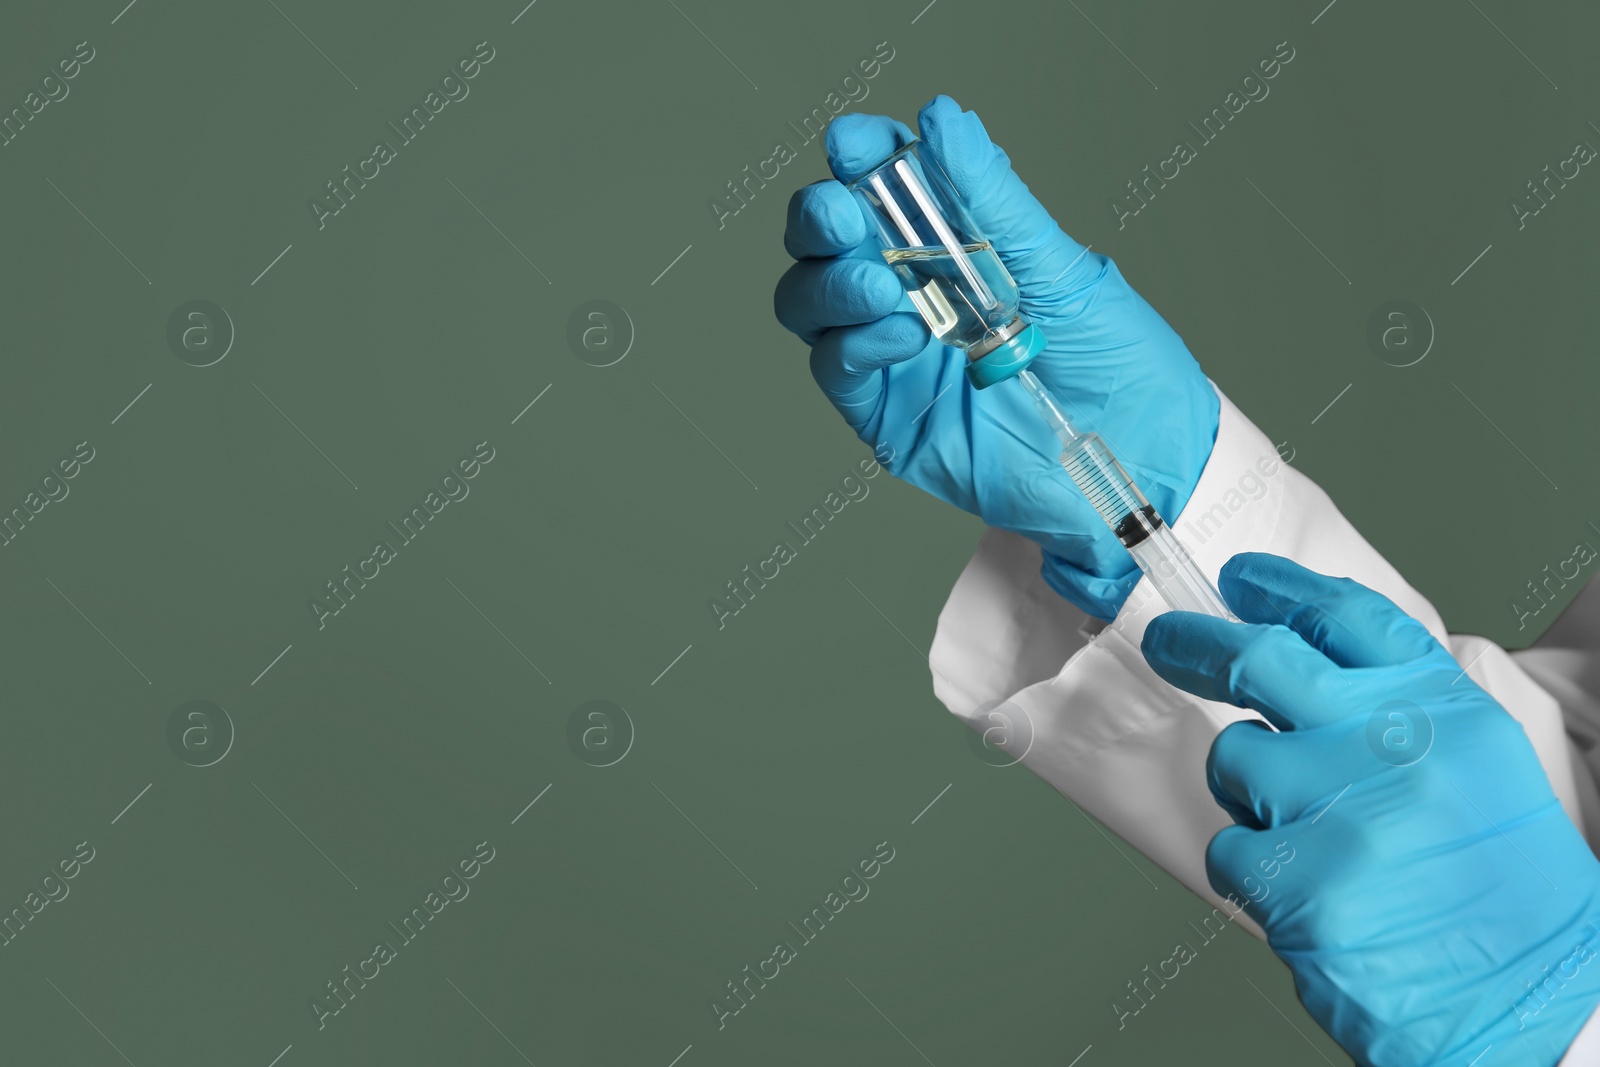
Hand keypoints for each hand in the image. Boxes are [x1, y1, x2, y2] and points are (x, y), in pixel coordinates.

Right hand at [773, 94, 1218, 620]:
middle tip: (845, 215)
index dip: (860, 155)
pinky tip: (903, 334)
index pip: (884, 184)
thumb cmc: (1117, 362)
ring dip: (832, 281)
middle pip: (825, 239)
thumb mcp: (1062, 266)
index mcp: (953, 242)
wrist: (1139, 461)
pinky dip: (856, 343)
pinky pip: (837, 368)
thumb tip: (943, 119)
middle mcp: (910, 290)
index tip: (854, 144)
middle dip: (821, 216)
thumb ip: (994, 198)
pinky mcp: (886, 415)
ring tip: (882, 286)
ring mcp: (892, 353)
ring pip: (809, 301)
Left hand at [1142, 552, 1599, 1066]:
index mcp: (1440, 710)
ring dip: (1247, 790)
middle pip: (1259, 659)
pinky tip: (1306, 892)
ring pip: (1234, 759)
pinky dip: (1251, 869)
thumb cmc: (1497, 882)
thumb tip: (1295, 652)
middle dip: (1196, 643)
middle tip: (1168, 640)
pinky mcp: (1300, 883)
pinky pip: (1228, 847)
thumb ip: (1393, 705)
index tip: (1239, 579)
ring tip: (1308, 833)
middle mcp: (1391, 746)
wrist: (1531, 999)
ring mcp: (1342, 812)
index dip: (1279, 588)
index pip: (1345, 617)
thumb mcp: (1473, 762)